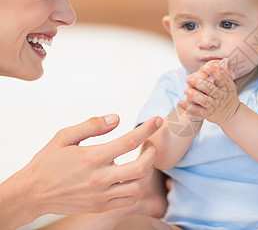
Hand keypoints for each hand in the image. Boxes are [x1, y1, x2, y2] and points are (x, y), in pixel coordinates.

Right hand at [18, 115, 161, 216]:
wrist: (32, 193)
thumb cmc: (48, 162)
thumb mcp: (64, 136)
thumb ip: (92, 126)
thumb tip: (117, 118)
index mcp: (91, 158)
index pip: (129, 142)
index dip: (147, 129)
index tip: (157, 121)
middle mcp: (99, 179)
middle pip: (141, 167)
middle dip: (152, 153)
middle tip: (150, 143)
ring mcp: (101, 196)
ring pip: (139, 186)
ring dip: (148, 170)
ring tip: (144, 159)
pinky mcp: (100, 206)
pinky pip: (129, 200)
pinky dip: (139, 186)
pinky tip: (135, 175)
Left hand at [178, 58, 239, 124]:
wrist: (231, 114)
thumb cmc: (227, 94)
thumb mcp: (228, 83)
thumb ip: (224, 72)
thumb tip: (224, 61)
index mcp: (226, 86)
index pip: (221, 78)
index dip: (214, 72)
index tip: (207, 66)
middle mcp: (220, 96)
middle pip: (210, 89)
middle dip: (199, 83)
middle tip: (188, 78)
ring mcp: (213, 106)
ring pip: (203, 100)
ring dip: (194, 95)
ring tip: (185, 90)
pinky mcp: (206, 113)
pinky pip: (196, 111)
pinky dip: (187, 107)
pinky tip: (179, 102)